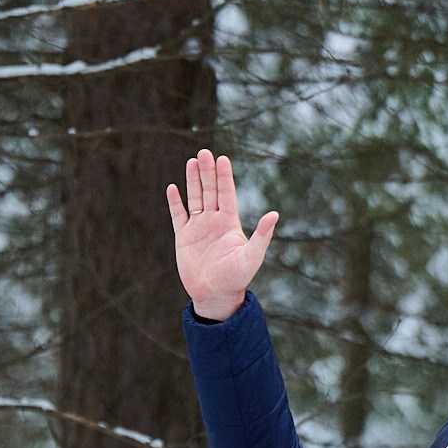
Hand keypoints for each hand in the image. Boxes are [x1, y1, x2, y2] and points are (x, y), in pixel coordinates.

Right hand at [168, 150, 278, 322]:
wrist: (215, 295)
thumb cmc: (236, 278)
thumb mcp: (251, 256)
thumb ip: (262, 235)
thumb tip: (274, 214)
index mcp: (229, 223)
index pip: (227, 193)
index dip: (224, 176)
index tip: (222, 158)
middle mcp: (214, 221)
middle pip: (210, 190)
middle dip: (207, 172)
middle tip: (204, 153)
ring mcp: (198, 228)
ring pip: (195, 198)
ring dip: (193, 181)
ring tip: (192, 161)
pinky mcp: (184, 238)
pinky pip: (178, 216)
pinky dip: (175, 202)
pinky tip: (173, 187)